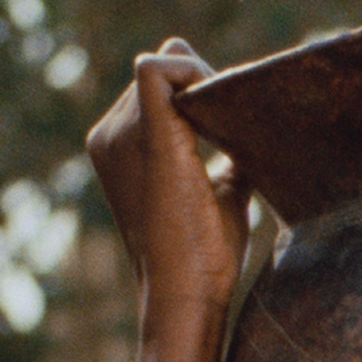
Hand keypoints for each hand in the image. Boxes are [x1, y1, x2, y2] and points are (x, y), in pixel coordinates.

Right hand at [86, 41, 251, 327]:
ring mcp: (119, 135)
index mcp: (119, 147)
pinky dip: (195, 73)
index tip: (236, 118)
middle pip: (166, 73)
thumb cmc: (203, 256)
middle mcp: (110, 135)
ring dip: (209, 83)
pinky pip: (157, 68)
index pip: (158, 86)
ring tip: (239, 123)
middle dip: (208, 85)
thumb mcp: (218, 196)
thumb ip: (227, 163)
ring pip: (166, 66)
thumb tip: (251, 140)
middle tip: (245, 122)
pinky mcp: (145, 137)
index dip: (199, 89)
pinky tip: (226, 105)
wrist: (185, 294)